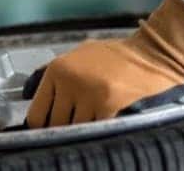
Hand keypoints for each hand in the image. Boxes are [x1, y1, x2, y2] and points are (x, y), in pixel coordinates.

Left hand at [26, 0, 183, 127]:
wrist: (151, 54)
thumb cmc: (116, 55)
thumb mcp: (80, 55)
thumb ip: (57, 75)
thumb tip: (32, 96)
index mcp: (57, 69)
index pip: (36, 112)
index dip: (42, 125)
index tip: (49, 129)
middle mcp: (68, 81)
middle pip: (55, 124)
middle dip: (63, 128)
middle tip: (73, 125)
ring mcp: (87, 94)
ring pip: (75, 128)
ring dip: (83, 128)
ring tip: (92, 118)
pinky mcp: (108, 104)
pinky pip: (96, 127)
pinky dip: (100, 126)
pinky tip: (106, 118)